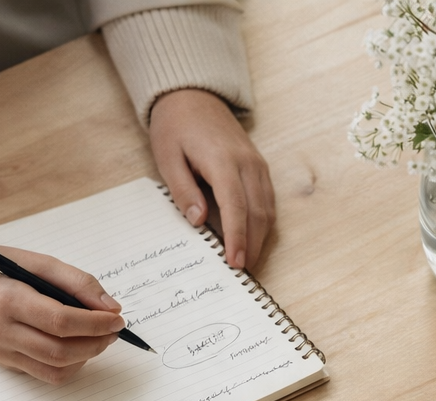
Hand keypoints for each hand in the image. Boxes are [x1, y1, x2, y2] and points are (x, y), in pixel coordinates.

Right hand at [0, 210, 123, 383]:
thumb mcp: (34, 261)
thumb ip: (75, 282)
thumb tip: (110, 308)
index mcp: (7, 299)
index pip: (60, 321)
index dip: (95, 323)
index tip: (117, 318)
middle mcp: (1, 331)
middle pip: (60, 351)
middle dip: (96, 343)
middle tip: (113, 330)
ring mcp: (1, 351)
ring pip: (56, 369)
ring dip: (87, 357)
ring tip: (98, 337)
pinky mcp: (5, 362)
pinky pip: (46, 374)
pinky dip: (70, 364)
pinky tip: (77, 346)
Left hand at [149, 88, 273, 268]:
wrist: (193, 96)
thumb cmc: (175, 127)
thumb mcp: (167, 157)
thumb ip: (183, 190)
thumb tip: (199, 221)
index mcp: (222, 161)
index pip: (236, 207)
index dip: (237, 238)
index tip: (235, 262)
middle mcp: (247, 163)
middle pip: (257, 212)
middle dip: (252, 244)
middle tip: (243, 270)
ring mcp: (257, 164)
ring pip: (267, 208)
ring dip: (261, 237)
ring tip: (249, 259)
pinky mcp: (259, 166)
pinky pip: (267, 199)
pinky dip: (264, 222)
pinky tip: (255, 237)